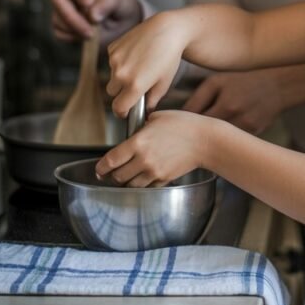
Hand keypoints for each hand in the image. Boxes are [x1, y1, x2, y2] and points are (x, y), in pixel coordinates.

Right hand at [51, 0, 141, 44]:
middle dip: (73, 16)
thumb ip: (109, 2)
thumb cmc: (120, 5)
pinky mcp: (60, 24)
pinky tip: (86, 35)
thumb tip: (92, 15)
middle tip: (91, 28)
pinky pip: (59, 32)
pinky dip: (73, 37)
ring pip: (57, 17)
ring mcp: (63, 6)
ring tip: (93, 33)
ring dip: (75, 29)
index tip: (89, 3)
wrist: (122, 25)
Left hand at [95, 109, 214, 186]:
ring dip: (127, 181)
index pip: (110, 161)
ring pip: (131, 185)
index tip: (99, 170)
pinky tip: (144, 175)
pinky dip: (143, 183)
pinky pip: (147, 186)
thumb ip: (141, 127)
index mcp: (138, 143)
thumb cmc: (184, 125)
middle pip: (118, 176)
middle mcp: (143, 160)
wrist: (205, 141)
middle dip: (113, 175)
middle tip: (112, 172)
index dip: (101, 168)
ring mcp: (154, 172)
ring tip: (127, 175)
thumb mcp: (157, 118)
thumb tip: (133, 132)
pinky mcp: (164, 179)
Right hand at [107, 11, 183, 116]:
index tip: (126, 110)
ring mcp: (115, 60)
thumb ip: (152, 100)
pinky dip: (119, 62)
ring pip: (112, 77)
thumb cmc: (169, 57)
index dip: (122, 111)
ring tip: (139, 66)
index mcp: (135, 85)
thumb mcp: (164, 83)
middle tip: (135, 86)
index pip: (118, 108)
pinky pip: (112, 62)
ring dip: (120, 76)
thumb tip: (145, 110)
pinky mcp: (112, 48)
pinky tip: (135, 55)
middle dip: (121, 93)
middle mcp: (121, 73)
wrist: (167, 29)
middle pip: (112, 93)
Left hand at [182, 65, 304, 134]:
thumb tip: (179, 115)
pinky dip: (222, 141)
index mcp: (223, 103)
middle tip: (178, 139)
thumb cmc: (244, 80)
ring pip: (217, 140)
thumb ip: (198, 97)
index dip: (179, 125)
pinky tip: (215, 140)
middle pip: (203, 133)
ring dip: (205, 140)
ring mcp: (245, 128)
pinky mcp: (253, 135)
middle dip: (190, 136)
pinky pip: (231, 141)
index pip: (193, 120)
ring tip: (195, 140)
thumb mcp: (218, 81)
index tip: (168, 129)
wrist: (278, 86)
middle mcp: (234, 117)